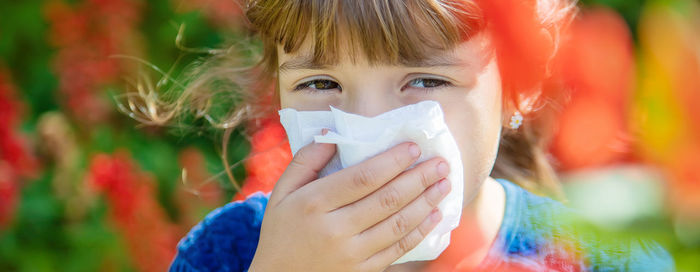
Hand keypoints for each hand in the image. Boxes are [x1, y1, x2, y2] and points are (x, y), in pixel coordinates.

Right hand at [248, 131, 451, 271]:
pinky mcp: (362, 271)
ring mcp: (351, 254)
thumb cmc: (281, 230)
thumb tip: (332, 133)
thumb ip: (305, 160)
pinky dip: (419, 231)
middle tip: (441, 162)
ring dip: (426, 202)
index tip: (413, 147)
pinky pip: (397, 249)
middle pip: (387, 199)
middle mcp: (335, 229)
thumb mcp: (281, 192)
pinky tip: (434, 215)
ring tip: (444, 184)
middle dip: (419, 178)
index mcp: (314, 204)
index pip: (362, 178)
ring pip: (398, 224)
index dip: (392, 161)